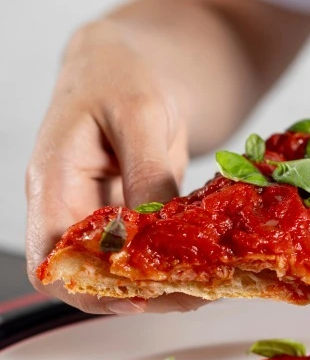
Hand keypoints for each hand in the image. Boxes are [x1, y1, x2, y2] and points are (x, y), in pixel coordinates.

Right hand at [26, 21, 205, 314]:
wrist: (132, 60)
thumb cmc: (122, 73)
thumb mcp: (140, 113)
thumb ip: (146, 172)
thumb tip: (157, 233)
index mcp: (52, 179)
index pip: (51, 257)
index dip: (86, 288)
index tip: (136, 299)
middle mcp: (68, 205)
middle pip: (86, 275)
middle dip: (137, 294)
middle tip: (192, 296)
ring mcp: (96, 213)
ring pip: (115, 269)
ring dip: (159, 284)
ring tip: (208, 287)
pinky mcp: (125, 214)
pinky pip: (141, 251)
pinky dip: (169, 263)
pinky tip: (206, 266)